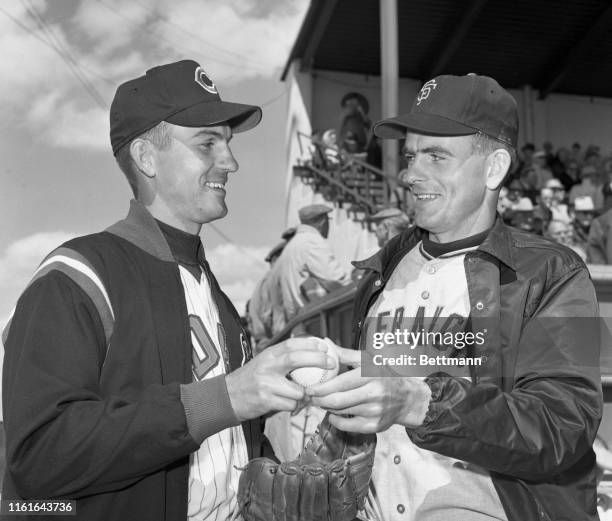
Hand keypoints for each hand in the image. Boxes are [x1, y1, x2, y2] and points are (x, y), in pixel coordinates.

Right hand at [225, 338, 335, 421]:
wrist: (226, 397)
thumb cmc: (250, 380)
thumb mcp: (265, 363)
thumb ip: (283, 359)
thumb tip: (311, 352)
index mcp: (268, 355)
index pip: (291, 344)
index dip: (310, 344)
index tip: (325, 348)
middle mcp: (267, 366)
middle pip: (296, 359)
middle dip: (317, 360)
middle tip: (331, 363)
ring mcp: (266, 384)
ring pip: (297, 390)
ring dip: (305, 395)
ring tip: (305, 395)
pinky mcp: (266, 401)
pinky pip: (290, 405)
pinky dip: (294, 406)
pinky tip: (291, 405)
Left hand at [306, 346, 431, 432]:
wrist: (407, 398)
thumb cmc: (384, 376)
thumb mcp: (368, 361)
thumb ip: (345, 354)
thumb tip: (326, 343)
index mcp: (370, 375)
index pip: (340, 383)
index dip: (321, 388)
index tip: (309, 388)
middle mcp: (374, 393)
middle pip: (338, 401)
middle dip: (319, 400)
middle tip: (310, 397)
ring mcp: (375, 411)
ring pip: (341, 412)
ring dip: (327, 408)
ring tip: (320, 402)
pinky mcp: (375, 425)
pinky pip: (348, 426)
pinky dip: (336, 420)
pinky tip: (332, 414)